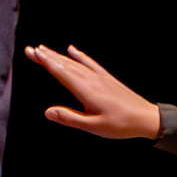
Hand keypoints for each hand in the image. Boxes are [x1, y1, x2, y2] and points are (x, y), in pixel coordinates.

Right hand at [28, 43, 158, 138]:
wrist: (146, 118)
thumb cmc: (120, 124)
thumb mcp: (93, 127)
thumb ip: (70, 118)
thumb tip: (47, 112)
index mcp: (86, 90)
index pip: (60, 72)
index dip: (45, 62)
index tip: (32, 52)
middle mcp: (91, 80)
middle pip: (65, 64)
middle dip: (46, 56)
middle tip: (30, 49)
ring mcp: (100, 77)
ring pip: (75, 63)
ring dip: (59, 55)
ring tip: (44, 49)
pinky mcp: (107, 78)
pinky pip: (90, 63)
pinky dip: (80, 56)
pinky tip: (72, 50)